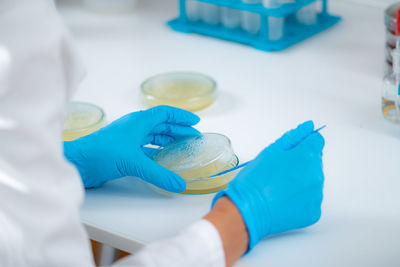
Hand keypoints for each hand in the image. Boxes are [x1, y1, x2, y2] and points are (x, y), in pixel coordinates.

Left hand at [64, 105, 199, 191]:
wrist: (78, 163)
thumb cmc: (102, 152)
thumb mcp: (134, 162)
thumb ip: (159, 174)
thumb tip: (179, 184)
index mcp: (139, 121)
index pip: (165, 113)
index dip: (181, 117)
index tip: (194, 122)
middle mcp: (134, 128)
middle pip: (161, 125)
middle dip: (177, 130)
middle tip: (193, 138)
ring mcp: (128, 140)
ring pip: (153, 137)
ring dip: (168, 141)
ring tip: (181, 147)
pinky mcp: (123, 152)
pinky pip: (145, 149)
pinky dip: (156, 152)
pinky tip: (163, 159)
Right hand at [212, 121, 324, 250]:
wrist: (247, 209)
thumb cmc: (254, 180)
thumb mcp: (270, 151)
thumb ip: (292, 137)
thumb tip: (308, 127)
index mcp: (306, 157)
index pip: (317, 141)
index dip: (303, 145)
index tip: (292, 152)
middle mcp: (316, 175)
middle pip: (315, 162)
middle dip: (302, 164)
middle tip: (279, 172)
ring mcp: (317, 195)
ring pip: (313, 181)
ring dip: (302, 182)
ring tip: (280, 187)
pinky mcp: (314, 212)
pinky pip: (311, 200)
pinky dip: (300, 199)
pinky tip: (284, 199)